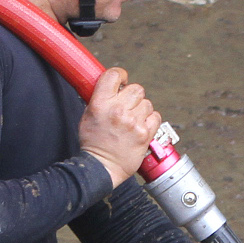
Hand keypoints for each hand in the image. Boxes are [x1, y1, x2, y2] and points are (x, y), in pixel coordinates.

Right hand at [78, 67, 160, 187]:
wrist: (101, 167)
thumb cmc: (93, 144)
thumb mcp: (88, 115)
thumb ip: (101, 99)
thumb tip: (113, 87)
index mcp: (100, 104)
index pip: (114, 75)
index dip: (121, 76)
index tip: (122, 81)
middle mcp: (117, 111)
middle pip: (136, 88)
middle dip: (133, 96)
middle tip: (128, 106)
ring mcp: (132, 122)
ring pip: (147, 103)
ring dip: (141, 110)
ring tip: (132, 121)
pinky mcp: (144, 134)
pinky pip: (155, 116)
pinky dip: (150, 121)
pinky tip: (141, 126)